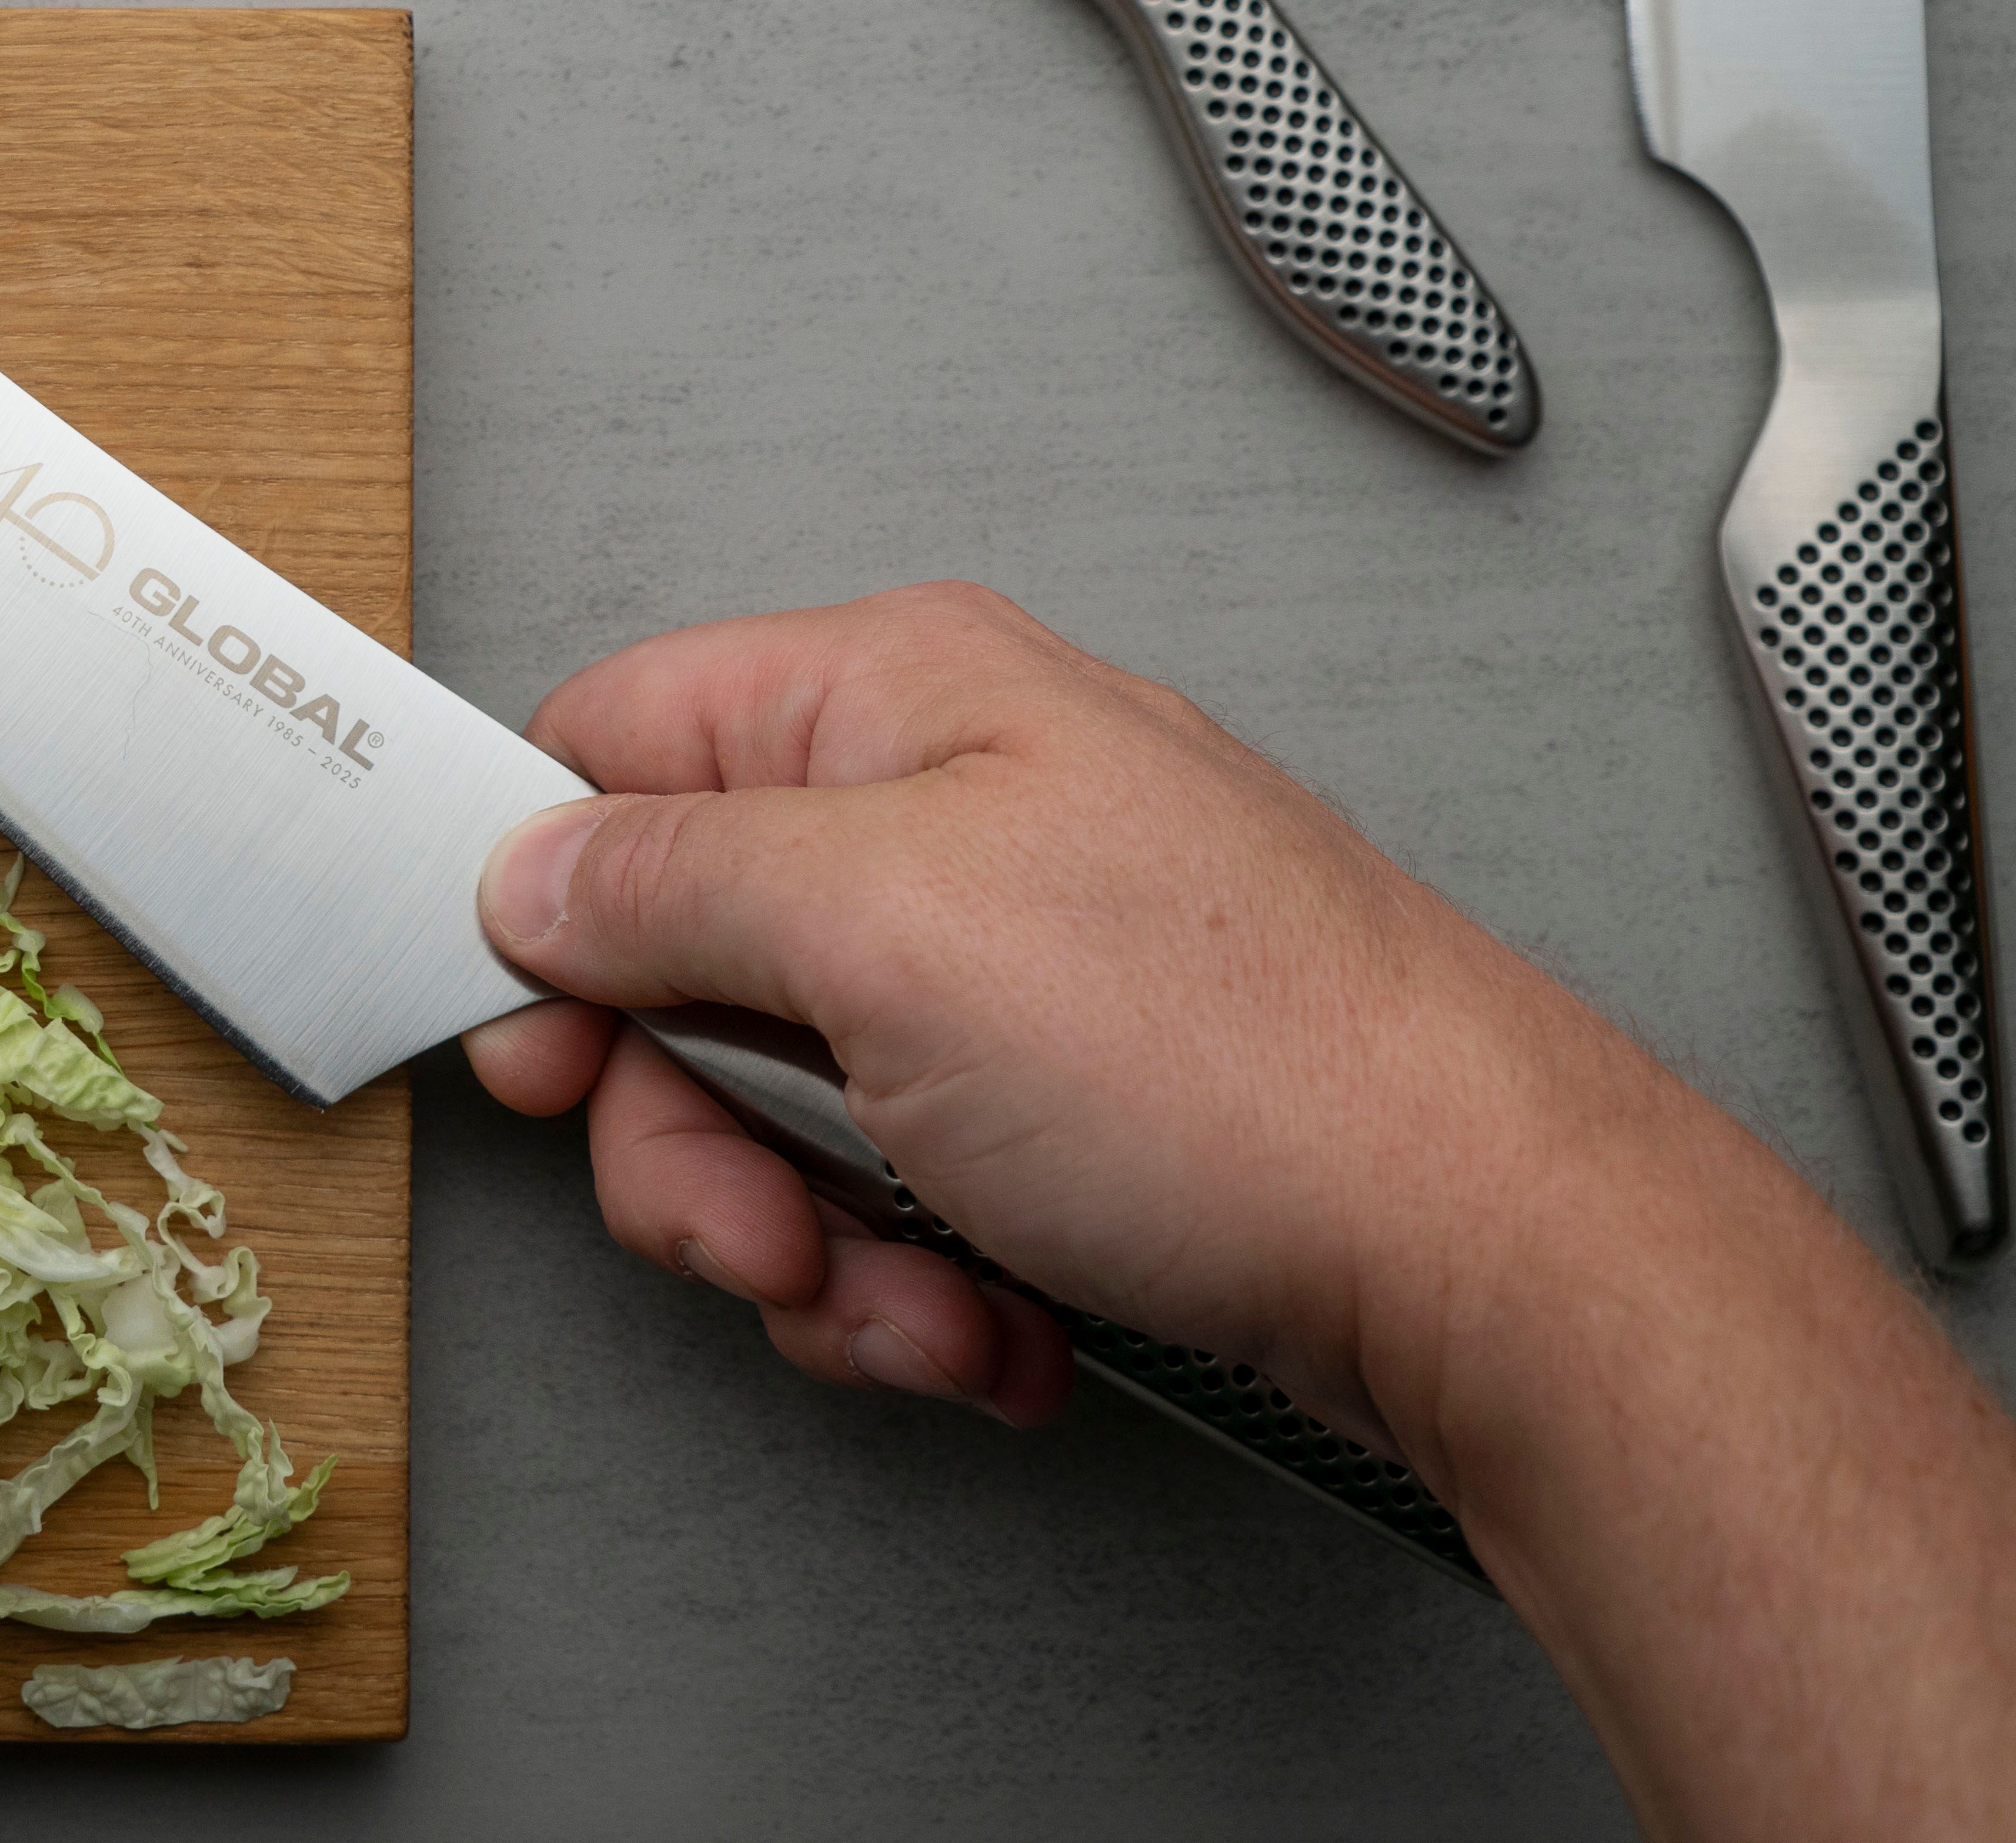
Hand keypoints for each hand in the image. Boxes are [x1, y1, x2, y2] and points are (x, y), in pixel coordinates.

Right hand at [463, 583, 1652, 1451]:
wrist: (1483, 1254)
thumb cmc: (1244, 1064)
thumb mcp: (879, 929)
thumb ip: (663, 879)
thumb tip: (533, 871)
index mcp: (893, 700)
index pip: (609, 746)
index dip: (544, 908)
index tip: (547, 1054)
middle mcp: (947, 809)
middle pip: (675, 968)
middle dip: (696, 1146)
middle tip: (761, 1223)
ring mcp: (1006, 962)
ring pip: (776, 1114)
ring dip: (815, 1249)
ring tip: (928, 1295)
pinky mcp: (1058, 1102)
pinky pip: (890, 1195)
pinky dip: (918, 1285)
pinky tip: (999, 1315)